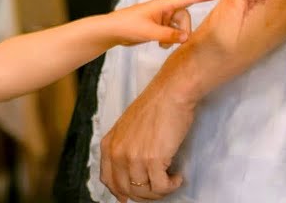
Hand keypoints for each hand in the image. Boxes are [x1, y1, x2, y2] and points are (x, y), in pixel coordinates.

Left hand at [100, 79, 195, 200]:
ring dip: (160, 190)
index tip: (134, 196)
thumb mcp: (128, 128)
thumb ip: (124, 149)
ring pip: (144, 191)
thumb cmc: (154, 107)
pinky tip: (177, 176)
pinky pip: (161, 187)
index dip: (122, 192)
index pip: (108, 180)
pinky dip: (171, 186)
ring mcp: (134, 157)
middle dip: (145, 194)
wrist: (170, 93)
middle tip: (160, 187)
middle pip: (127, 190)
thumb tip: (130, 176)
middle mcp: (118, 153)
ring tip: (170, 179)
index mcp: (109, 145)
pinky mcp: (153, 160)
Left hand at [107, 0, 219, 47]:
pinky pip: (172, 32)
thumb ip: (169, 34)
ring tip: (162, 44)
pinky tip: (160, 45)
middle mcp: (165, 9)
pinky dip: (170, 39)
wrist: (113, 31)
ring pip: (179, 26)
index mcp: (163, 4)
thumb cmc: (128, 25)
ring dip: (175, 37)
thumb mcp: (149, 31)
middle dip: (183, 30)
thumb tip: (186, 37)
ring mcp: (162, 18)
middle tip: (177, 42)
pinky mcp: (159, 26)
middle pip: (185, 17)